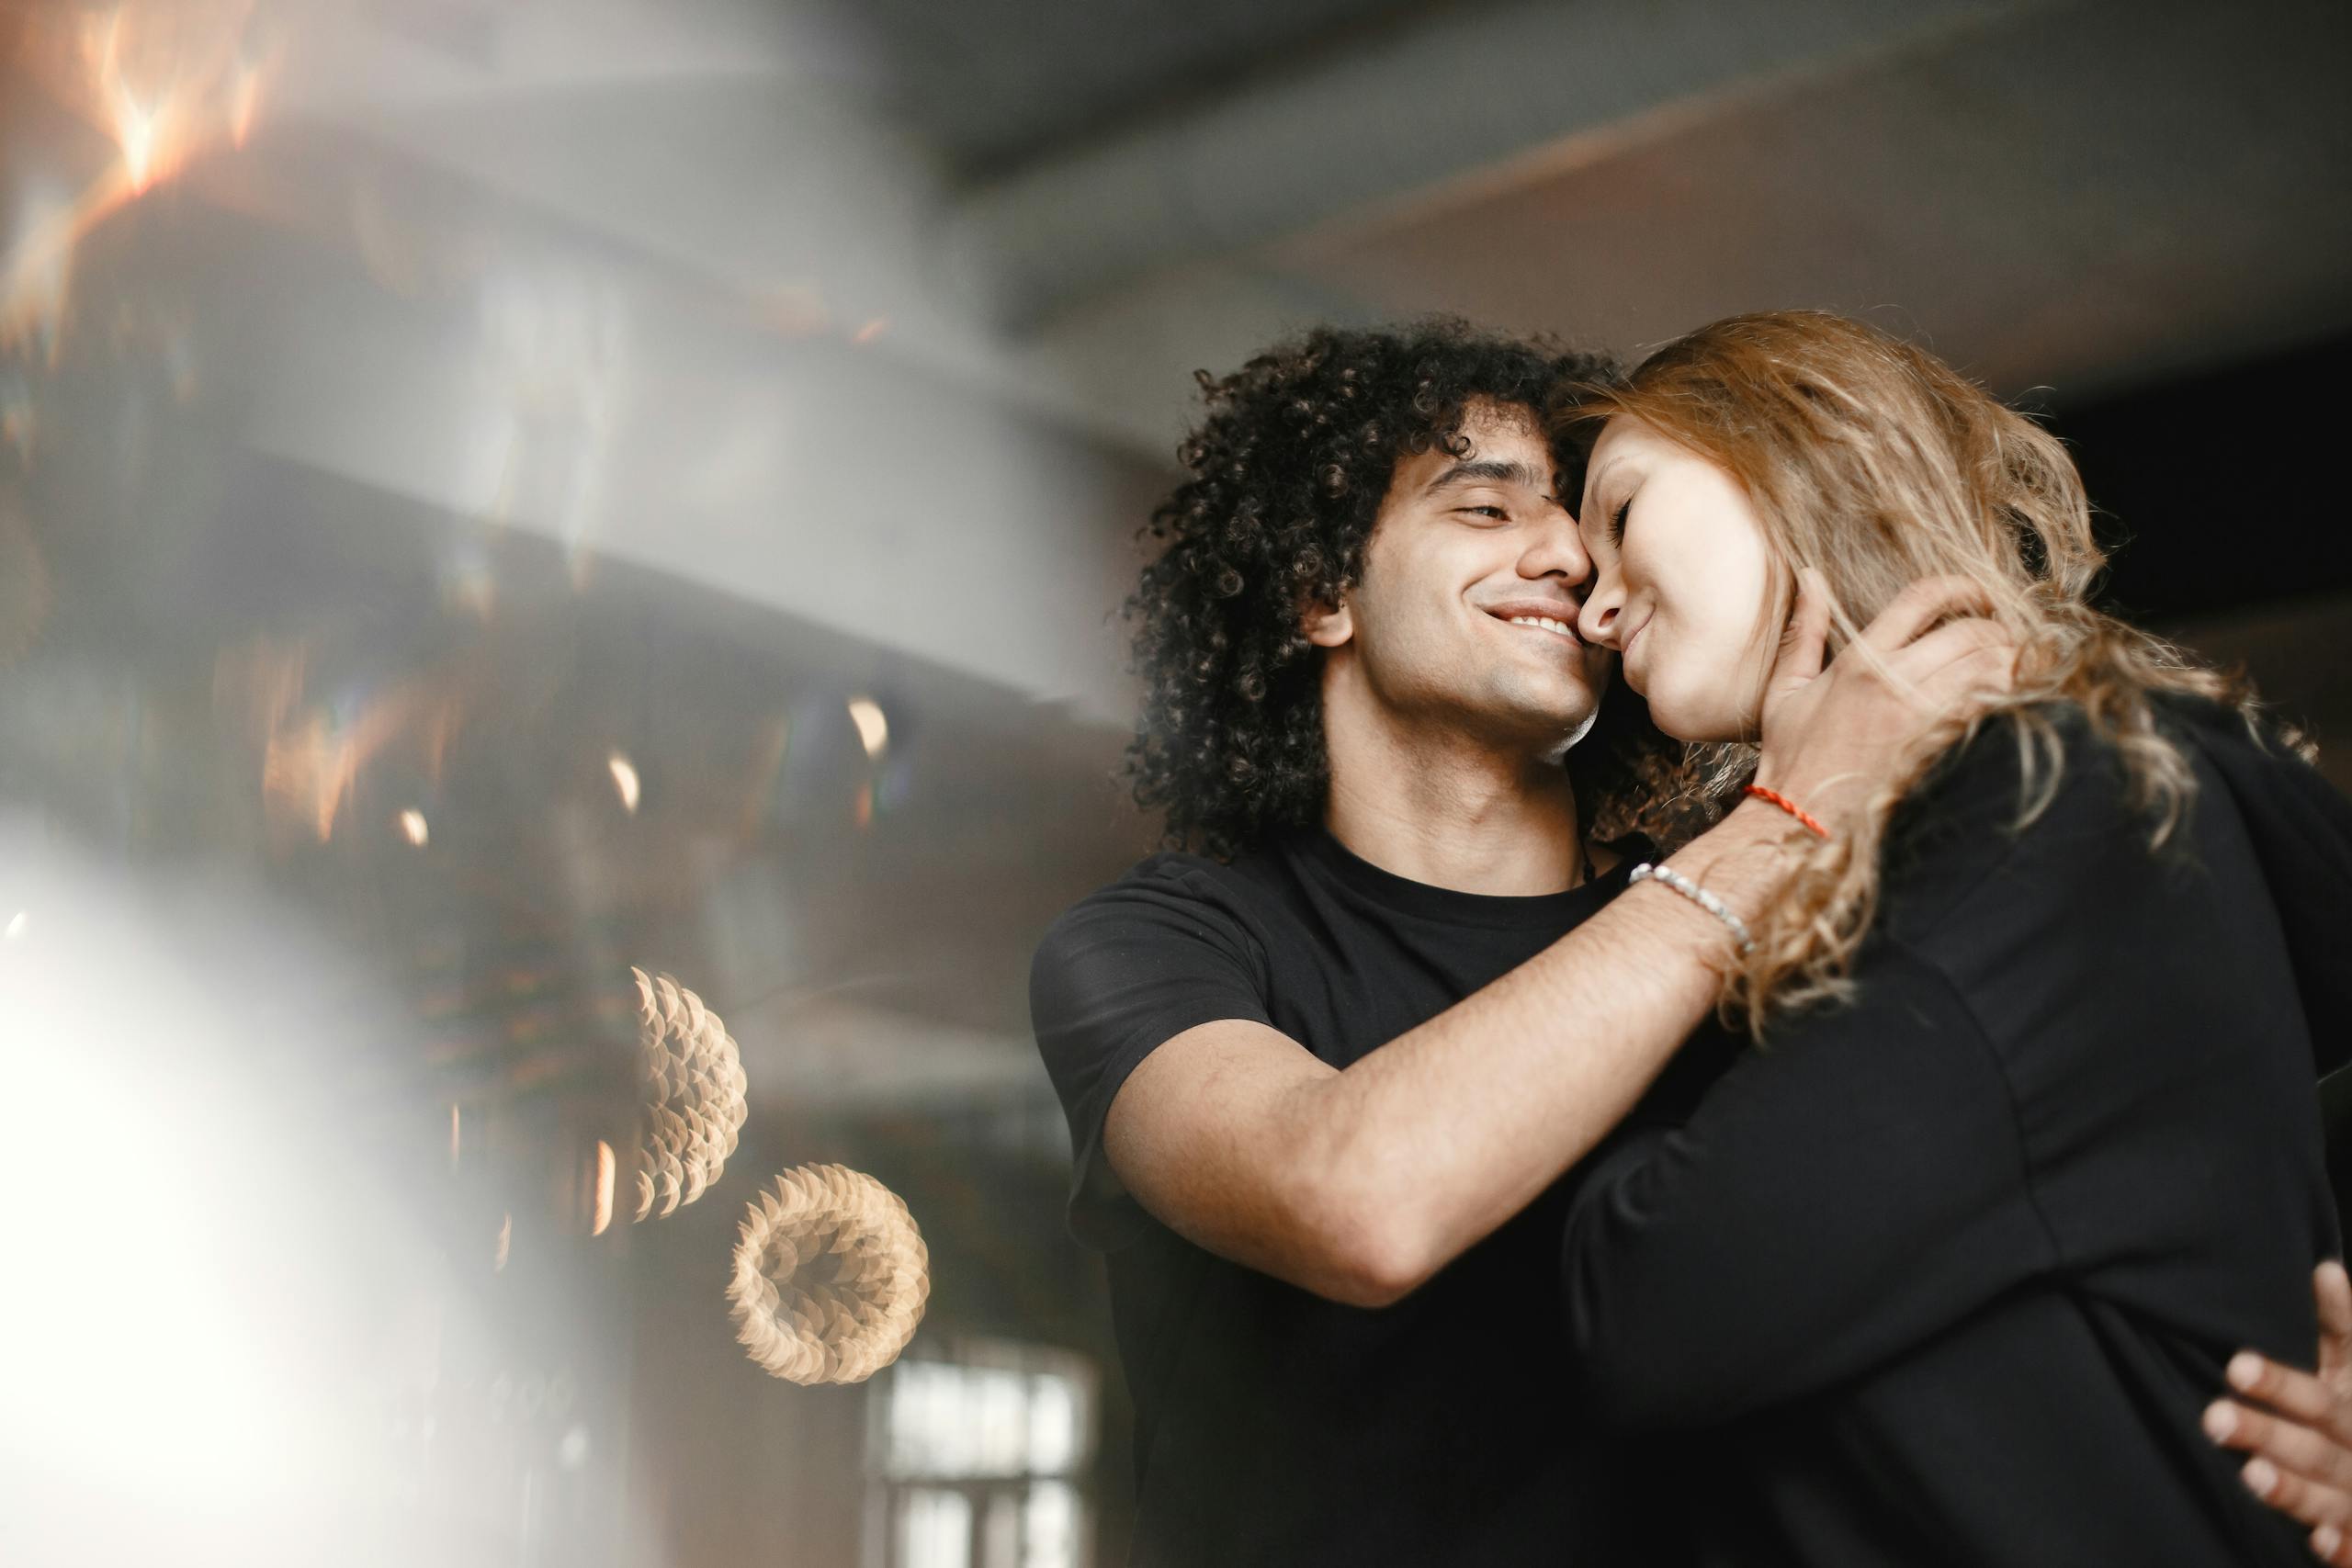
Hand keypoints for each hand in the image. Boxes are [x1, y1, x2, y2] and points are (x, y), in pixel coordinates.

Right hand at [1752, 570, 2015, 829]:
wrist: (1800, 818)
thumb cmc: (1792, 756)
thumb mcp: (1786, 688)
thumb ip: (1804, 629)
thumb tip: (1810, 576)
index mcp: (1860, 661)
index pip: (1923, 598)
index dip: (1962, 586)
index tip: (1978, 593)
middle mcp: (1894, 683)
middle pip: (1970, 632)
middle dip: (1996, 628)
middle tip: (2002, 636)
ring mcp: (1921, 718)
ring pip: (1990, 668)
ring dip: (2010, 661)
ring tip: (2010, 665)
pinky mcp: (1940, 750)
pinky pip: (1992, 710)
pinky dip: (2008, 699)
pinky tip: (2007, 700)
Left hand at [2204, 1261, 2351, 1564]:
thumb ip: (2339, 1327)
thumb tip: (2325, 1268)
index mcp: (2350, 1405)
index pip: (2317, 1389)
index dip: (2281, 1380)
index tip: (2236, 1364)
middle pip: (2315, 1439)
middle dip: (2269, 1430)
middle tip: (2216, 1417)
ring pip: (2328, 1493)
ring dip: (2294, 1488)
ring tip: (2254, 1475)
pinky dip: (2342, 1547)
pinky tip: (2318, 1541)